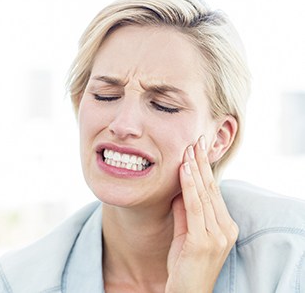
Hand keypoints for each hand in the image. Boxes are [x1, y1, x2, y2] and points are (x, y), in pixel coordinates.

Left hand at [165, 136, 238, 292]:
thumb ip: (185, 211)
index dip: (205, 169)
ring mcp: (217, 236)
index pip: (214, 191)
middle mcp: (225, 229)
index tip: (199, 149)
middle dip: (202, 162)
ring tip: (190, 149)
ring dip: (195, 169)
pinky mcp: (203, 242)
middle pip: (211, 188)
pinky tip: (185, 169)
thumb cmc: (185, 265)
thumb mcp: (186, 232)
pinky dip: (189, 186)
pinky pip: (195, 207)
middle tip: (197, 140)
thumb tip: (180, 187)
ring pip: (204, 194)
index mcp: (225, 226)